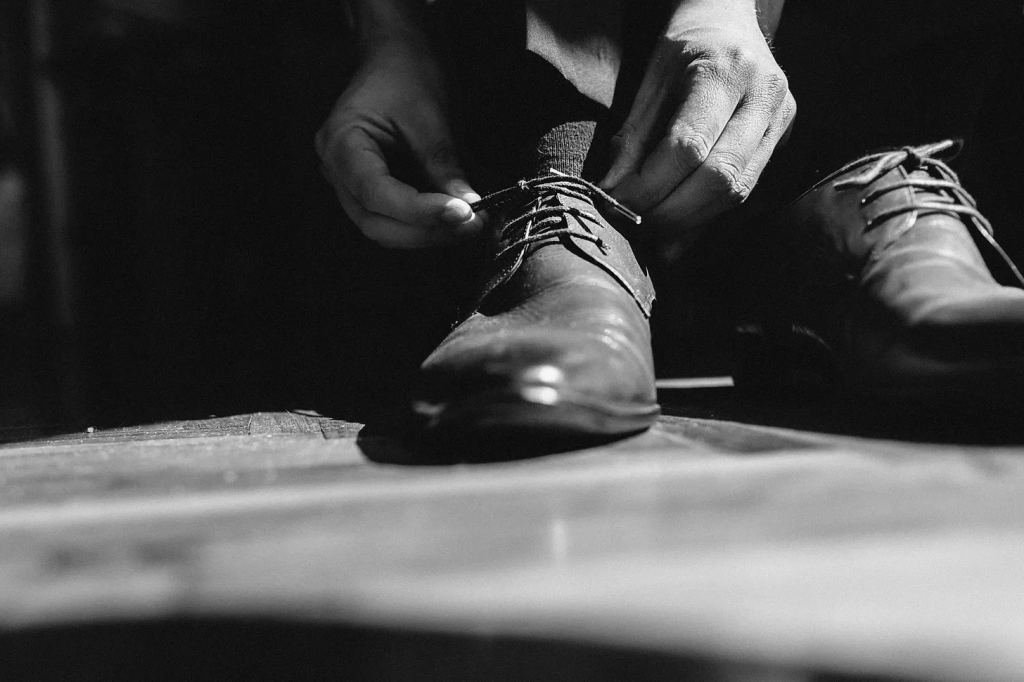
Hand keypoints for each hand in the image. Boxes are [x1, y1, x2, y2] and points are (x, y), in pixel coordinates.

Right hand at [316, 41, 483, 247]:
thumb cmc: (407, 74)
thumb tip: (469, 207)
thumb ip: (444, 164)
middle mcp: (336, 170)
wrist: (397, 56)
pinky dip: (425, 225)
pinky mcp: (369, 191)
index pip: (376, 194)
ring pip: (384, 229)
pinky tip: (455, 220)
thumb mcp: (430, 116)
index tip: (462, 212)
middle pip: (376, 223)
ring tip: (470, 224)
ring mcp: (348, 184)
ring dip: (428, 234)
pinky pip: (393, 220)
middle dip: (427, 231)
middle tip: (473, 225)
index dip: (420, 211)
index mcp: (340, 143)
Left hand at [601, 0, 794, 240]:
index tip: (617, 204)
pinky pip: (744, 191)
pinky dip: (706, 217)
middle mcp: (764, 95)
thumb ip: (632, 137)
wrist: (731, 20)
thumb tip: (612, 192)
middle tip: (634, 227)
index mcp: (726, 70)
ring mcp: (780, 119)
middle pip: (720, 177)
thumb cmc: (684, 46)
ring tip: (652, 234)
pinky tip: (678, 232)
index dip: (650, 185)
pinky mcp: (781, 140)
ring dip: (690, 223)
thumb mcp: (651, 80)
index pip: (689, 145)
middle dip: (671, 213)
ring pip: (737, 191)